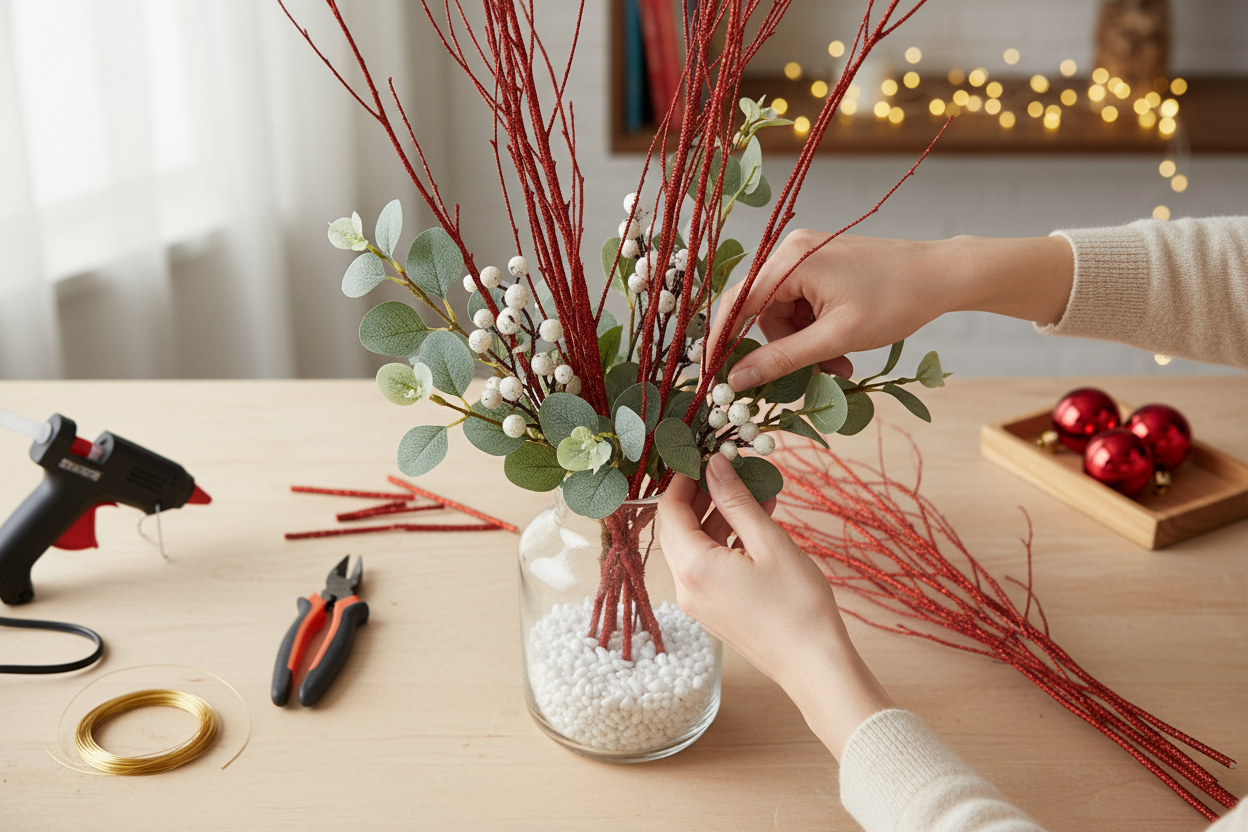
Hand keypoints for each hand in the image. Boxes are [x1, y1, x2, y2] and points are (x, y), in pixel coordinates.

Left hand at [657, 455, 893, 758]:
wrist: (815, 665)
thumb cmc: (798, 605)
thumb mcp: (769, 542)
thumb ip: (736, 501)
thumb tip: (714, 464)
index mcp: (693, 567)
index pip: (669, 510)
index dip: (683, 479)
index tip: (704, 456)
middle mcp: (686, 587)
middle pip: (677, 528)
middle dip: (700, 496)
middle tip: (728, 471)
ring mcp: (699, 603)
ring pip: (694, 547)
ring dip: (718, 518)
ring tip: (755, 494)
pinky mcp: (714, 612)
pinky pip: (708, 567)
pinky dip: (726, 542)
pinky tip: (758, 525)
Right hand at [708, 231, 1073, 391]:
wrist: (943, 276)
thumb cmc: (895, 301)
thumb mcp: (836, 338)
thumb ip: (782, 359)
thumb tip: (737, 379)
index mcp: (790, 259)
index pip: (737, 304)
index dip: (723, 342)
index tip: (717, 375)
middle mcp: (791, 251)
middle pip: (762, 313)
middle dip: (785, 349)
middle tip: (818, 374)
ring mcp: (807, 256)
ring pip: (784, 314)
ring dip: (806, 345)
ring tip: (840, 364)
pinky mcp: (822, 265)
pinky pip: (802, 306)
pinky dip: (817, 331)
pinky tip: (843, 346)